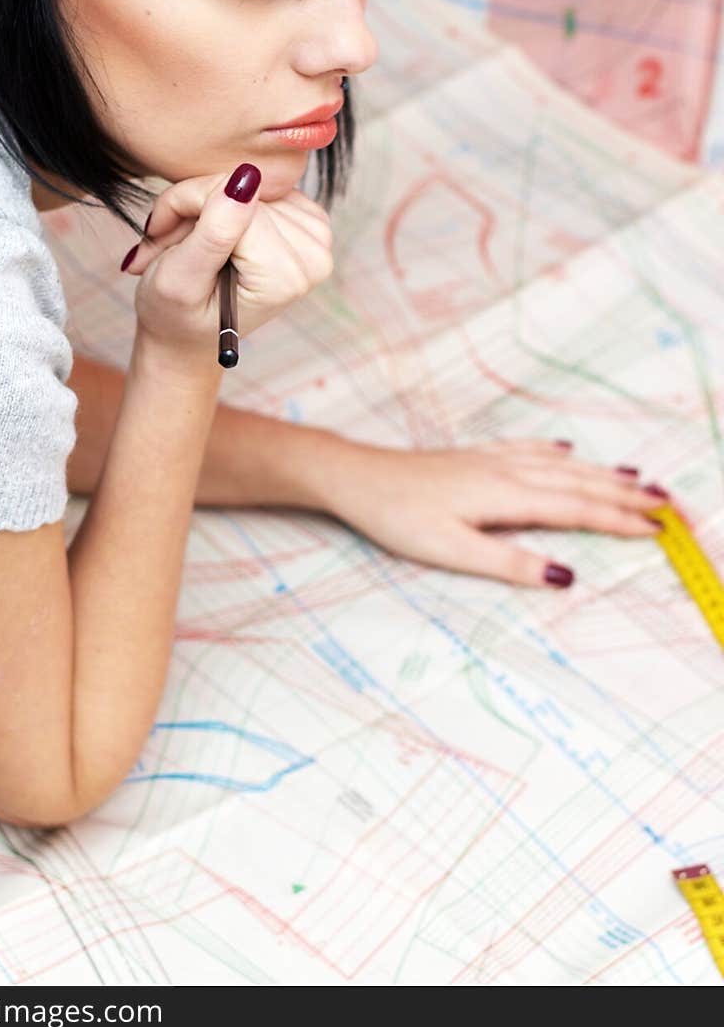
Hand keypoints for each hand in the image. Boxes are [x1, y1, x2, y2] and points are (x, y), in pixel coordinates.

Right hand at [121, 169, 333, 356]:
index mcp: (285, 278)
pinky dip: (231, 200)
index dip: (187, 204)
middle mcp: (314, 257)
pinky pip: (263, 187)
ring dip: (210, 203)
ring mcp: (316, 239)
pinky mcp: (308, 223)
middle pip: (248, 190)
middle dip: (197, 205)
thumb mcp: (179, 278)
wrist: (188, 334)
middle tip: (171, 242)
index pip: (237, 201)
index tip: (158, 233)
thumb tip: (248, 177)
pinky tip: (218, 231)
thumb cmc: (175, 314)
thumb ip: (213, 232)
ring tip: (191, 242)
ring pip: (253, 184)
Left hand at [325, 438, 667, 586]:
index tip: (660, 529)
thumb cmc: (397, 515)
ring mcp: (491, 460)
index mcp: (507, 496)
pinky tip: (566, 451)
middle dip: (627, 495)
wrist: (356, 476)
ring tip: (637, 479)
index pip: (578, 510)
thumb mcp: (451, 550)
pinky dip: (557, 453)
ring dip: (601, 473)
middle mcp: (507, 471)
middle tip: (670, 505)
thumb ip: (510, 563)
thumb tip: (566, 576)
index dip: (621, 520)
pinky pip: (529, 450)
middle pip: (580, 483)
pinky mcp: (473, 457)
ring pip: (560, 465)